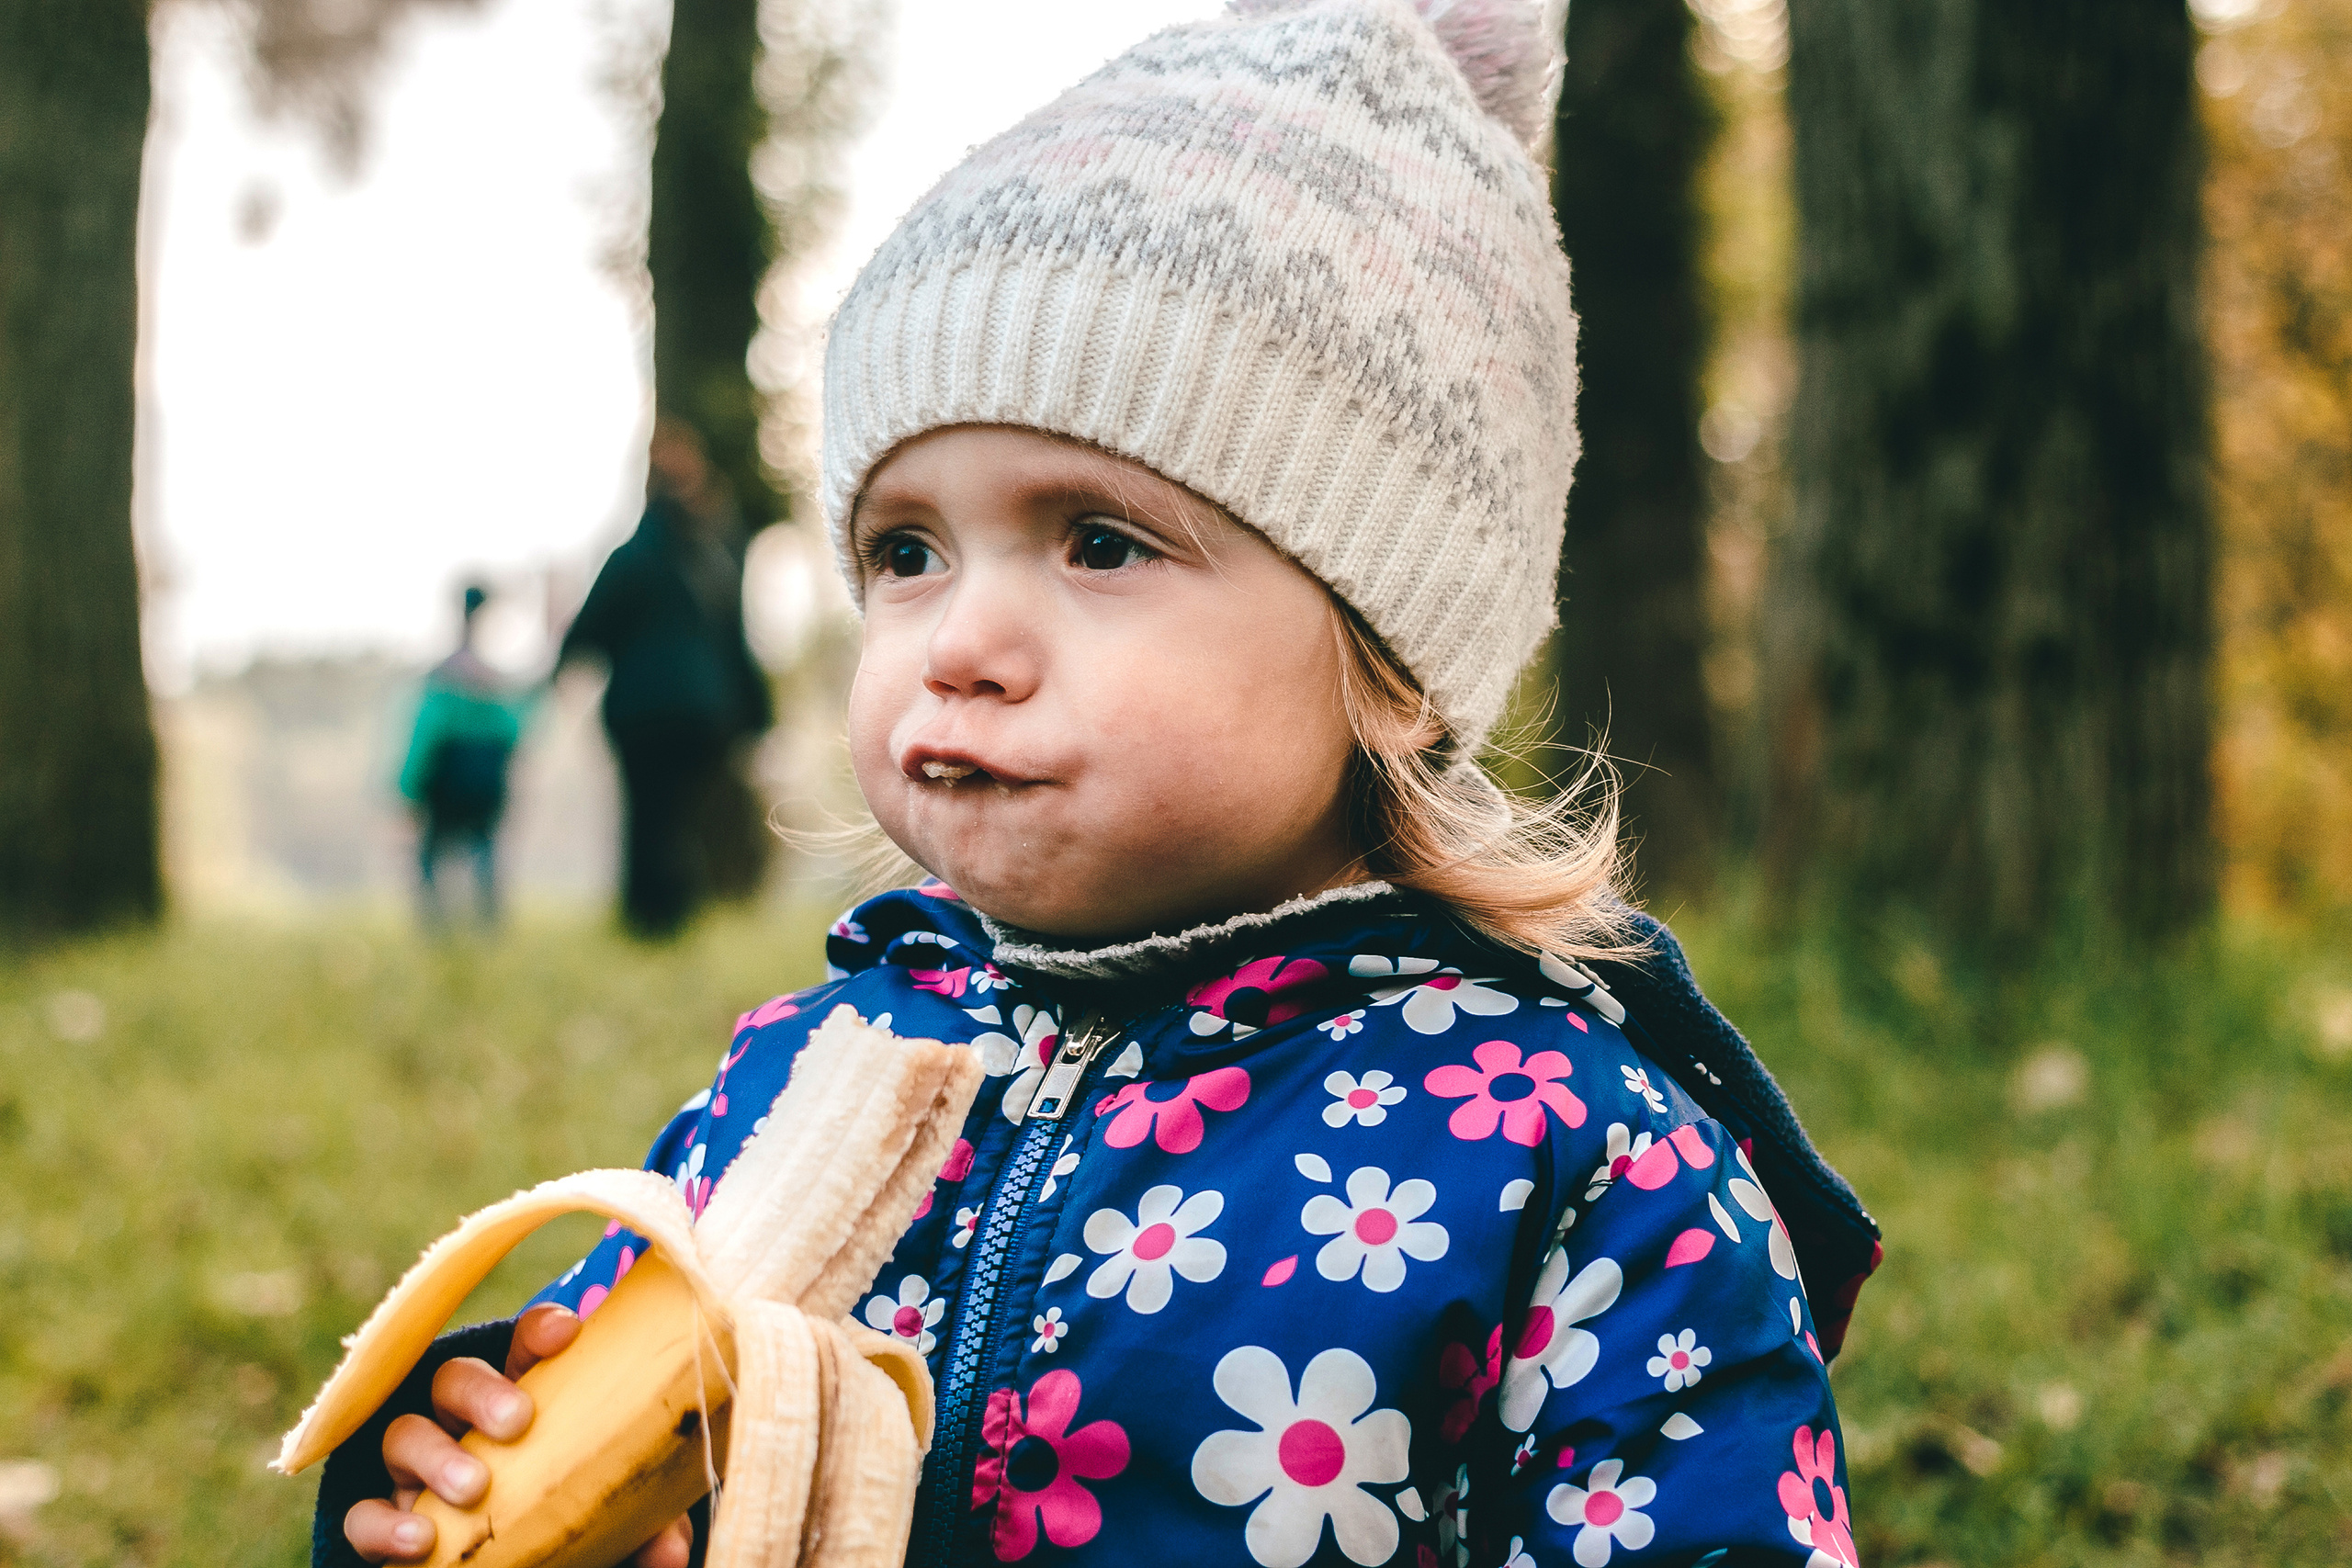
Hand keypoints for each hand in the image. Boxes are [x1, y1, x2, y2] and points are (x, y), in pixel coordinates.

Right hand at [342, 1303, 694, 1565]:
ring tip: (472, 1487)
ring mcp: (415, 1468)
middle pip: (456, 1378)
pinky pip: (362, 1513)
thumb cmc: (566, 1523)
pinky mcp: (381, 1518)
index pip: (525, 1345)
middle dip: (483, 1392)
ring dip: (436, 1456)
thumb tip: (670, 1553)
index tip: (567, 1332)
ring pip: (405, 1434)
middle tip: (518, 1421)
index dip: (541, 1330)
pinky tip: (417, 1539)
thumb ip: (644, 1529)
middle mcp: (461, 1422)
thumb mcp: (610, 1525)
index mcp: (522, 1398)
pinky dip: (384, 1523)